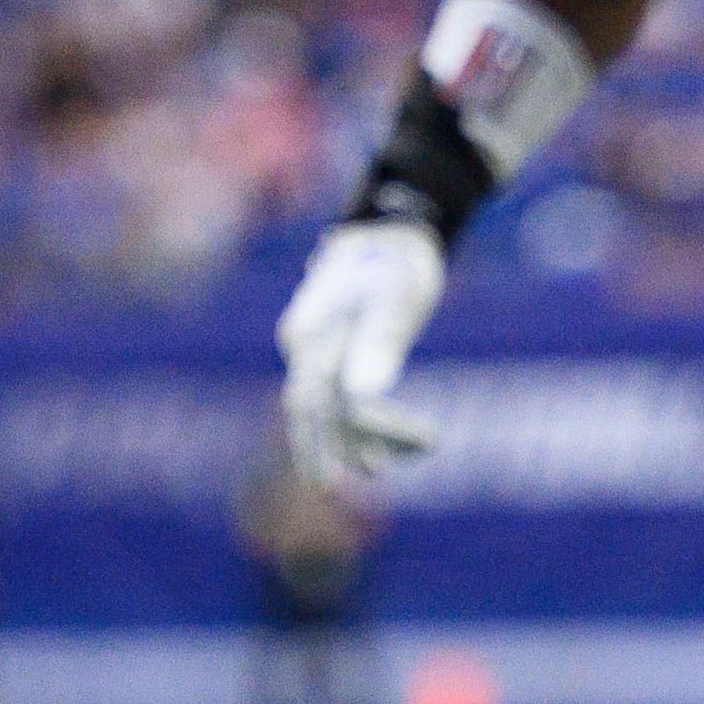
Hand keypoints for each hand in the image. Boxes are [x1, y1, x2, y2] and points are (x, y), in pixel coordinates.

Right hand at [275, 217, 447, 484]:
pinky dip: (365, 424)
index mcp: (309, 333)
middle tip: (376, 476)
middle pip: (314, 412)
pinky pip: (338, 398)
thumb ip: (380, 342)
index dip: (355, 436)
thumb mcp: (399, 299)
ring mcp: (314, 349)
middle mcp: (303, 344)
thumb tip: (361, 395)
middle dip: (344, 447)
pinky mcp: (332, 352)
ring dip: (360, 439)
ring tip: (395, 462)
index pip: (323, 400)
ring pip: (326, 410)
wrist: (394, 228)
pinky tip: (394, 446)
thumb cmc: (400, 260)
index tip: (400, 455)